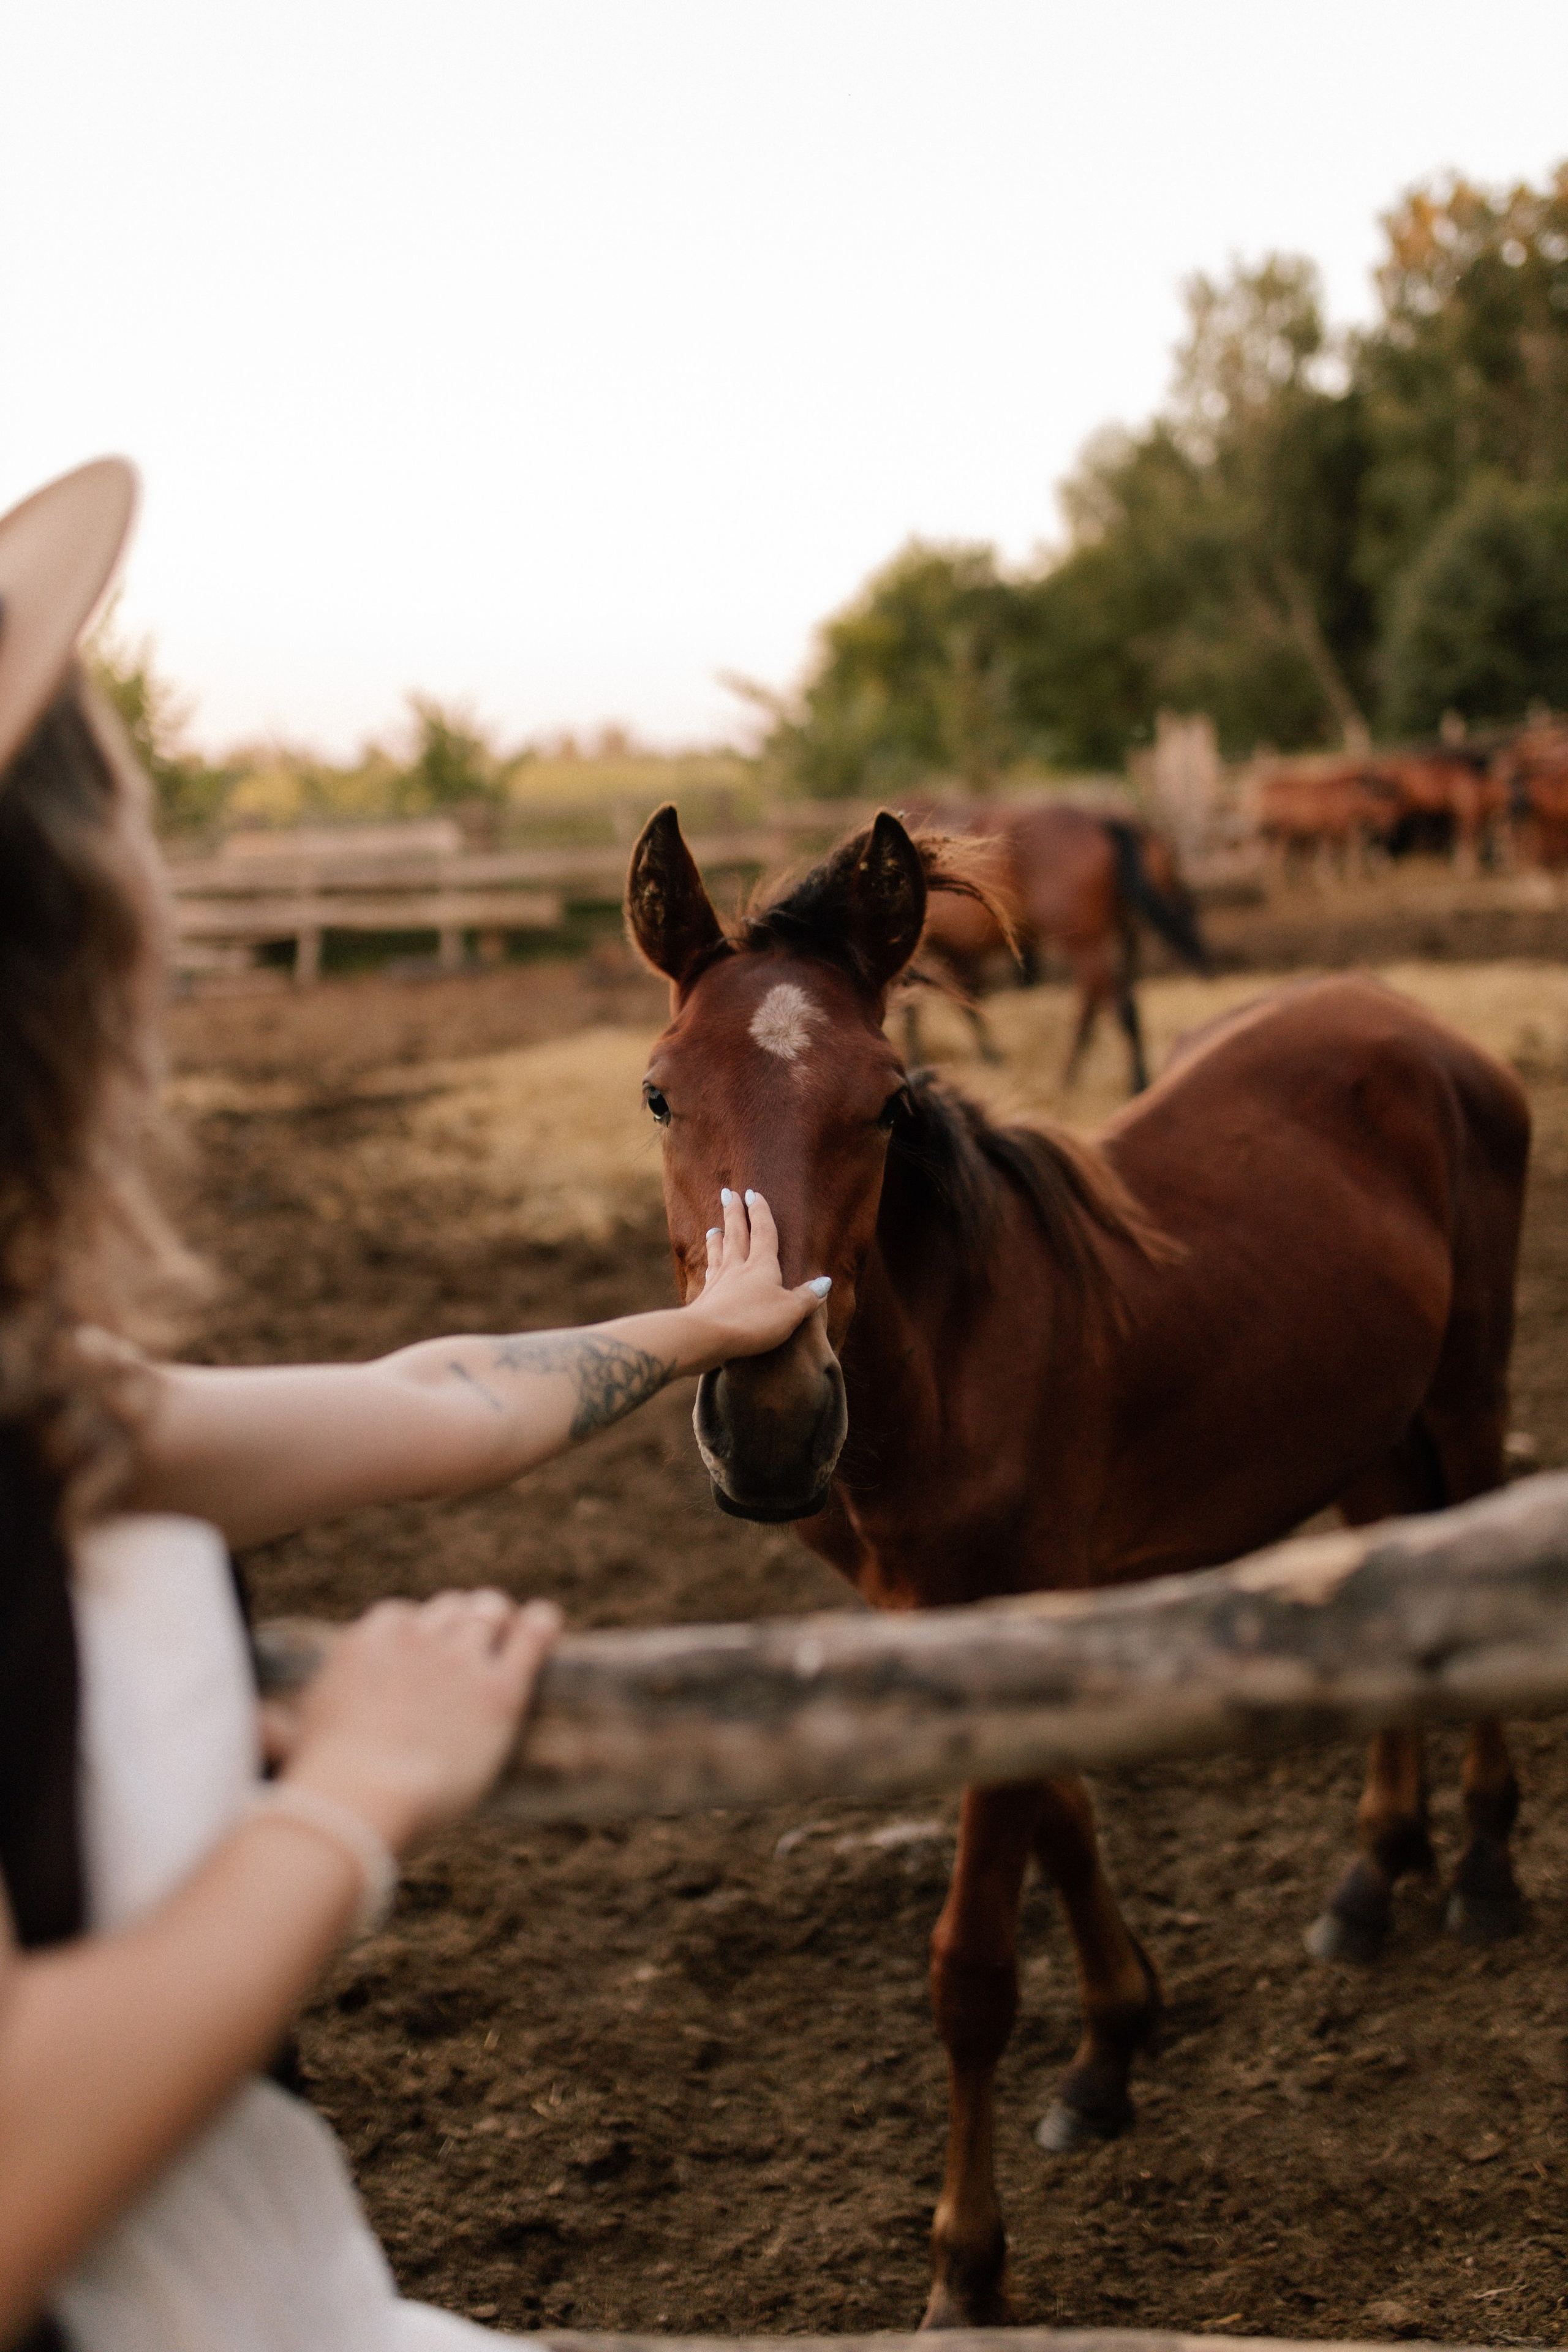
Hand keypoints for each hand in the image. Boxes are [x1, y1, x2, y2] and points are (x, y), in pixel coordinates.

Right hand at [266, 1590, 561, 1853]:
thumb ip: (276, 1724)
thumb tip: (252, 1725)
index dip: (417, 1632)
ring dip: (498, 1619)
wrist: (363, 1798)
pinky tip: (547, 1620)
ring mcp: (459, 1660)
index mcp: (365, 1642)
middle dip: (462, 1619)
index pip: (401, 1615)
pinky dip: (541, 1625)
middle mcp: (415, 1639)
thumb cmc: (323, 1783)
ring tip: (509, 1628)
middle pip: (450, 1608)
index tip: (422, 1649)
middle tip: (472, 1638)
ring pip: (490, 1613)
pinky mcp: (500, 1689)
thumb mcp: (291, 1740)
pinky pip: (530, 1637)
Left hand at [683, 1188, 828, 1370]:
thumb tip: (825, 1282)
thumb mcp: (790, 1311)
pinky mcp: (705, 1300)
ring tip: (714, 1228)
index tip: (754, 1193)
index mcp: (761, 1265)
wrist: (706, 1337)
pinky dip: (709, 1266)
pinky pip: (708, 1275)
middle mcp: (737, 1268)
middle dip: (734, 1213)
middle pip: (736, 1234)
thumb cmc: (752, 1321)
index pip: (763, 1232)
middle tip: (729, 1193)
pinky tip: (707, 1268)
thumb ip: (807, 1297)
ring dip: (717, 1238)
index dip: (760, 1212)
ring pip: (718, 1253)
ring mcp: (718, 1282)